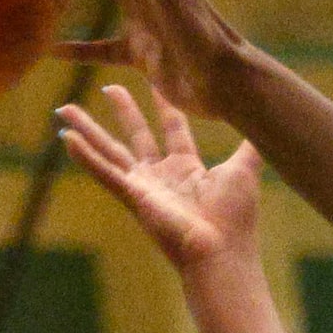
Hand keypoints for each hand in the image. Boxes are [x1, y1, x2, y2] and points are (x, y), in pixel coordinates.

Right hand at [57, 85, 263, 269]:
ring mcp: (144, 187)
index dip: (165, 105)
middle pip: (137, 135)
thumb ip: (251, 147)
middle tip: (108, 86)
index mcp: (189, 170)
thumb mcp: (245, 171)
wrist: (221, 251)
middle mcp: (163, 177)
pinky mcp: (133, 197)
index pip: (173, 129)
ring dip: (87, 130)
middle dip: (123, 110)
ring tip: (63, 108)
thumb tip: (269, 120)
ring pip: (109, 150)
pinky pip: (104, 172)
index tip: (156, 81)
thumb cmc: (235, 218)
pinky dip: (85, 156)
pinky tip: (65, 138)